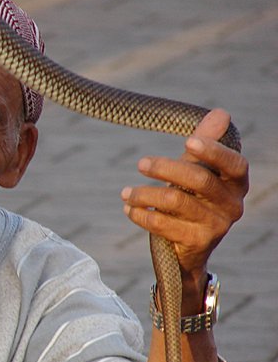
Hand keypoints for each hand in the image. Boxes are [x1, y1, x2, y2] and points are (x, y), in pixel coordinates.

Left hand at [120, 108, 248, 292]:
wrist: (189, 248)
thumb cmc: (193, 199)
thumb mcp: (198, 171)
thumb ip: (204, 143)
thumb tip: (220, 113)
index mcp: (236, 183)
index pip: (234, 164)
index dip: (213, 152)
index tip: (187, 141)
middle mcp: (232, 205)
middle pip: (198, 180)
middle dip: (165, 168)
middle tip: (140, 163)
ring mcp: (216, 226)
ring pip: (175, 201)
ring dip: (144, 194)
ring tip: (125, 193)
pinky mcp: (197, 242)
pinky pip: (162, 224)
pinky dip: (141, 215)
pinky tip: (129, 209)